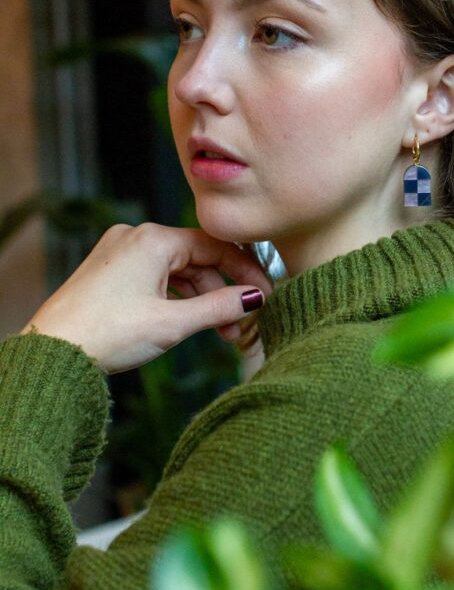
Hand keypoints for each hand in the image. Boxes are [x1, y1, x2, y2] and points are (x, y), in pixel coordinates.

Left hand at [19, 223, 272, 373]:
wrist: (52, 352)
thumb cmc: (108, 333)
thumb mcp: (173, 323)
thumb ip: (220, 308)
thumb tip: (256, 299)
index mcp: (153, 239)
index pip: (216, 246)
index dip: (245, 271)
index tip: (265, 295)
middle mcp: (136, 237)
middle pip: (197, 259)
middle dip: (221, 293)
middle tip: (240, 326)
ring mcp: (121, 253)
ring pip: (177, 271)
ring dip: (200, 300)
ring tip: (218, 333)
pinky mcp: (111, 271)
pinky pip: (156, 277)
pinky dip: (176, 298)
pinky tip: (187, 322)